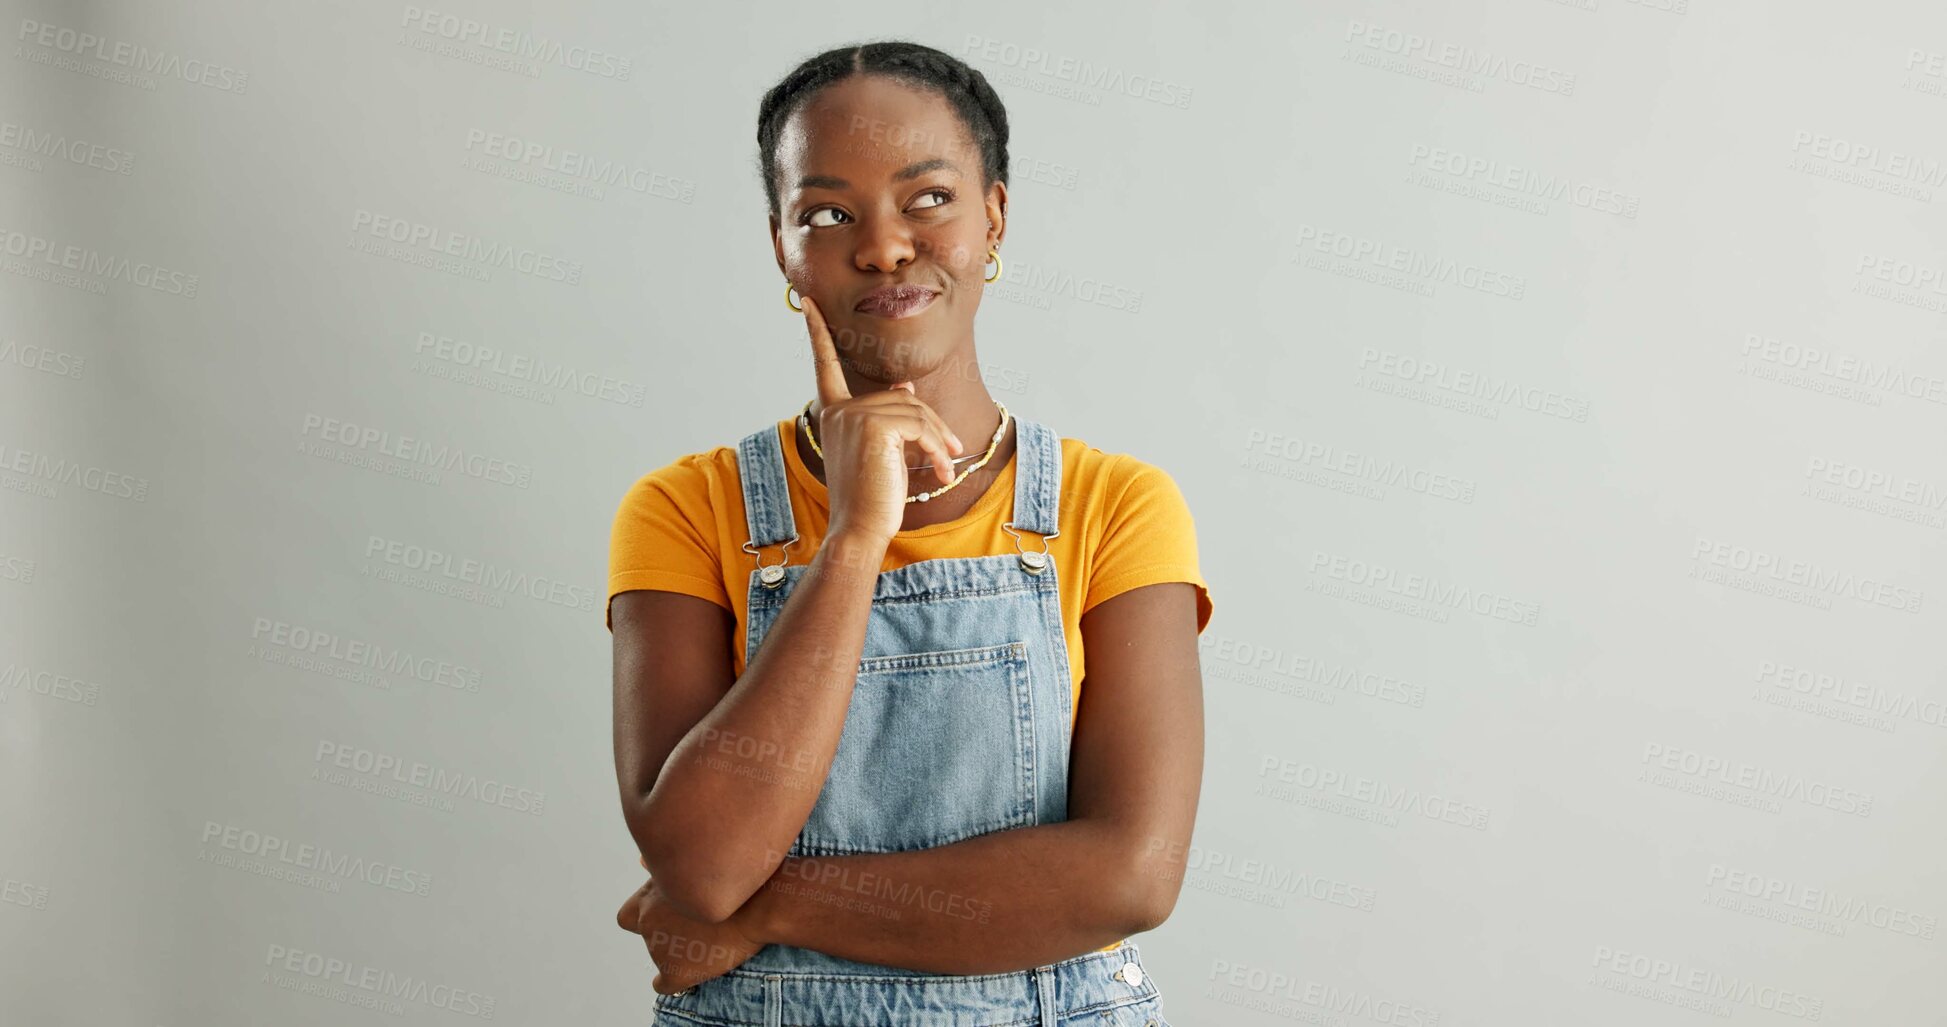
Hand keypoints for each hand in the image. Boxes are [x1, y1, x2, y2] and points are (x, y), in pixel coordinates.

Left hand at [616, 874, 764, 995]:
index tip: (668, 915)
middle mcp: (648, 920)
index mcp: (650, 895)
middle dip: (663, 931)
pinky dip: (677, 980)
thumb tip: (641, 861)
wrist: (761, 903)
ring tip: (713, 938)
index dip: (648, 916)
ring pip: (661, 955)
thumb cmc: (735, 877)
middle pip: (646, 933)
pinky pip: (664, 985)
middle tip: (691, 927)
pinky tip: (693, 972)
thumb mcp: (697, 861)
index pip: (628, 915)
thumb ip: (666, 866)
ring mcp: (659, 947)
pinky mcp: (675, 972)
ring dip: (678, 949)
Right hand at [801, 294, 964, 545]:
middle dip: (931, 424)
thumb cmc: (870, 498)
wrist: (860, 530)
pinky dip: (938, 448)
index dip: (818, 333)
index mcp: (833, 413)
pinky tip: (942, 472)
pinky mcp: (875, 427)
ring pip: (915, 410)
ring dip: (939, 440)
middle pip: (900, 395)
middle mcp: (839, 410)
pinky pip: (920, 425)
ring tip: (946, 468)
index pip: (824, 365)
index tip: (809, 303)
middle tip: (951, 453)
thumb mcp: (880, 452)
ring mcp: (854, 416)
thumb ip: (890, 416)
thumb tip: (907, 384)